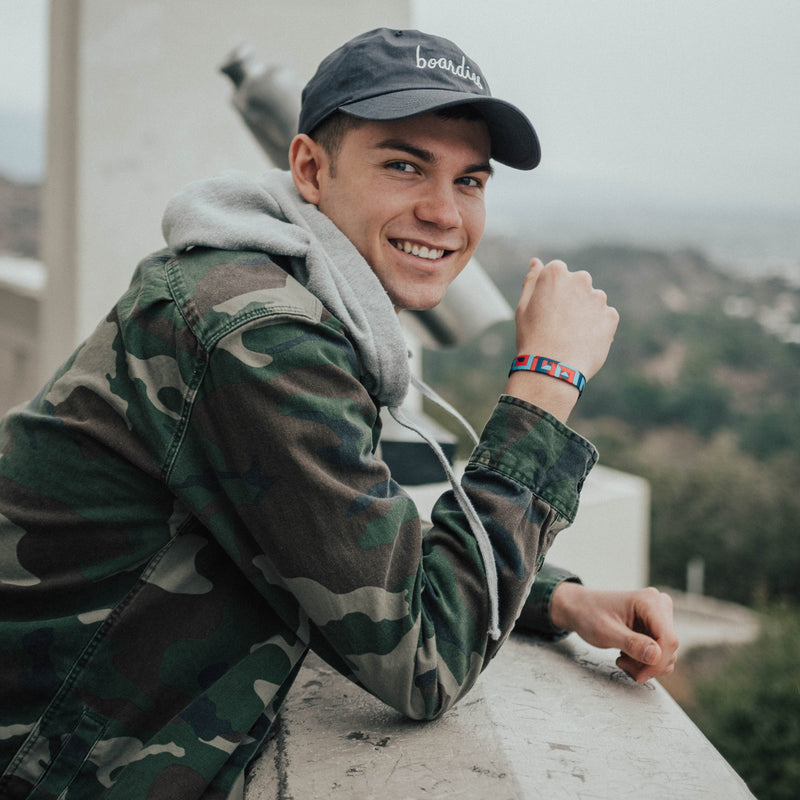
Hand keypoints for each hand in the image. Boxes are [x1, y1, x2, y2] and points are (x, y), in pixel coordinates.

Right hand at [506, 259, 618, 421]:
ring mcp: (598, 298)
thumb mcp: (524, 307)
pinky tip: (582, 342)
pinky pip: (604, 318)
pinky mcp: (611, 316)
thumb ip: (532, 281)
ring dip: (584, 313)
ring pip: (592, 301)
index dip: (551, 293)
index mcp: (556, 273)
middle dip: (571, 299)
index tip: (545, 310)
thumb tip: (536, 262)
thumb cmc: (533, 337)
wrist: (553, 368)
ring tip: (570, 336)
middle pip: (578, 284)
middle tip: (558, 324)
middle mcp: (580, 279)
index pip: (557, 273)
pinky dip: (596, 327)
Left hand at [550, 582, 678, 682]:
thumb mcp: (606, 631)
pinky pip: (659, 653)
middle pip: (668, 648)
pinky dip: (644, 661)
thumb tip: (656, 655)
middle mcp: (659, 606)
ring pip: (665, 654)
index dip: (658, 663)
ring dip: (644, 664)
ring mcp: (659, 617)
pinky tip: (626, 655)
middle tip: (621, 663)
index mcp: (650, 601)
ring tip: (621, 658)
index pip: (668, 640)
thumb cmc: (589, 614)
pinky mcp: (655, 627)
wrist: (579, 608)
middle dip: (647, 664)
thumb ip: (631, 643)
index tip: (640, 676)